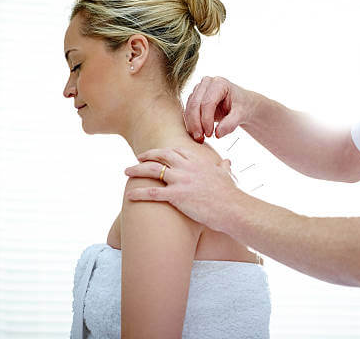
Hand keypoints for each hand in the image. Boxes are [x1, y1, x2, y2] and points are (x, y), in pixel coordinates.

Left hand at [124, 147, 240, 231]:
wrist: (233, 208)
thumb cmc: (231, 195)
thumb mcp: (227, 176)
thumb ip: (224, 167)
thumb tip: (227, 162)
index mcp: (198, 161)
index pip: (176, 151)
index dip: (163, 151)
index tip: (157, 154)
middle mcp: (187, 167)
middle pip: (161, 155)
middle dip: (146, 155)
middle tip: (137, 158)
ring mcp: (181, 180)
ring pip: (152, 170)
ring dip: (137, 170)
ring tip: (126, 172)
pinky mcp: (176, 196)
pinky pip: (152, 193)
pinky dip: (138, 193)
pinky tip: (129, 195)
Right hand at [184, 76, 256, 142]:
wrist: (241, 105)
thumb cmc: (242, 107)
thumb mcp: (241, 115)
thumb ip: (231, 124)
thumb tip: (217, 134)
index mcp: (220, 83)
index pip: (208, 102)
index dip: (206, 120)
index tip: (210, 134)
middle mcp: (207, 83)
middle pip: (195, 104)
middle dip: (196, 123)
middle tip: (200, 139)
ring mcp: (199, 89)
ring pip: (189, 108)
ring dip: (192, 125)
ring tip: (199, 138)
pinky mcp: (194, 97)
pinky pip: (188, 111)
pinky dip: (191, 123)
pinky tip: (197, 134)